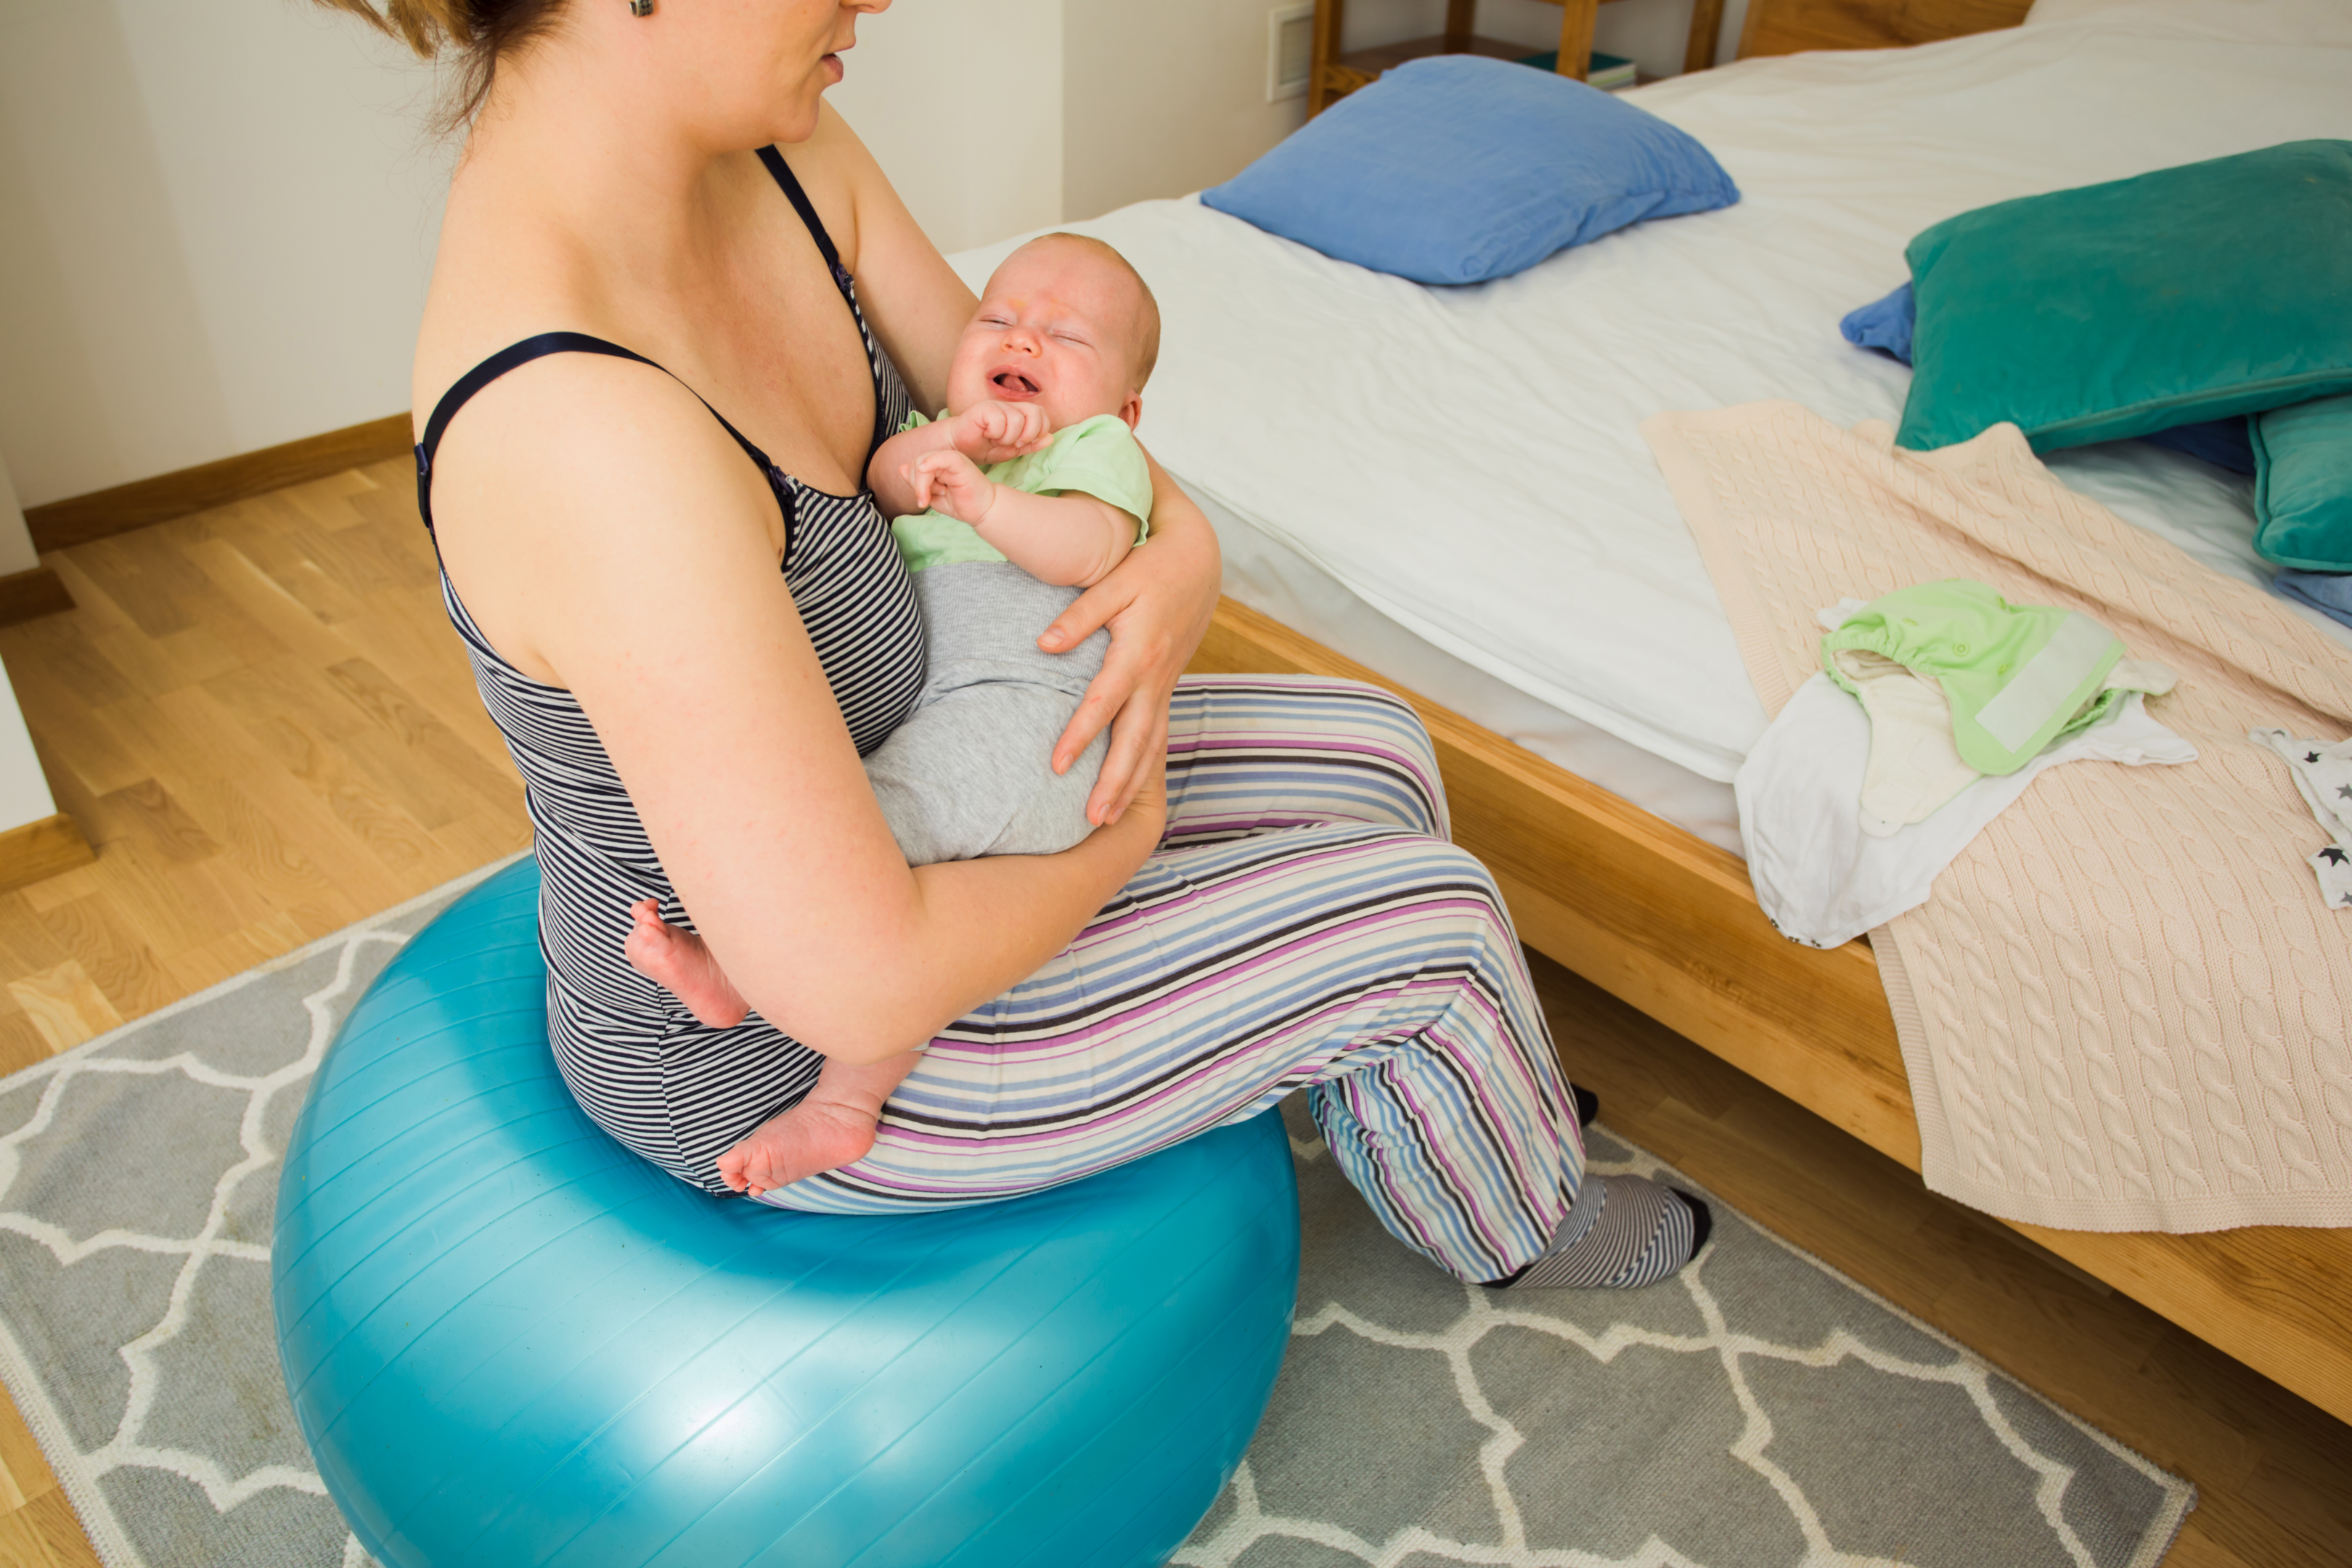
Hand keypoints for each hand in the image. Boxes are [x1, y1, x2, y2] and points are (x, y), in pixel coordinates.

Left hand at [907, 449, 996, 524]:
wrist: (982, 511)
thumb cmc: (960, 503)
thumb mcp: (932, 495)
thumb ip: (917, 483)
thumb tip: (901, 467)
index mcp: (936, 465)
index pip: (914, 466)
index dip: (912, 483)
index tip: (923, 501)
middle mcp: (943, 459)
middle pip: (916, 462)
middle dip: (915, 483)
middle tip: (924, 501)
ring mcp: (952, 459)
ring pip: (924, 461)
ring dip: (922, 483)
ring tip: (932, 497)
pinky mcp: (960, 462)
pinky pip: (941, 457)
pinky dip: (930, 462)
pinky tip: (924, 470)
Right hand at [947, 399, 1051, 464]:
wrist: (961, 448)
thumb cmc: (986, 447)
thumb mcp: (1013, 450)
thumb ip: (1032, 444)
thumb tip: (1051, 438)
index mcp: (1020, 414)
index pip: (1043, 415)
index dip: (1039, 431)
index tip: (1025, 443)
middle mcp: (1011, 406)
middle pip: (1035, 412)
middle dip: (1028, 434)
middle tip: (1013, 443)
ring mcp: (998, 405)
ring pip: (1017, 420)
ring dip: (1008, 437)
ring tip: (996, 440)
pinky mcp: (984, 408)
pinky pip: (1000, 420)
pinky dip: (996, 433)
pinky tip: (986, 434)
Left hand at [1039, 457, 1220, 823]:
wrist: (1199, 561)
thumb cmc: (1151, 566)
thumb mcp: (1116, 581)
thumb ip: (1080, 614)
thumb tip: (1042, 645)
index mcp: (1139, 652)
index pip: (1104, 703)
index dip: (1081, 735)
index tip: (1057, 765)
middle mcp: (1155, 677)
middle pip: (1135, 741)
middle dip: (1115, 783)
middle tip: (1093, 821)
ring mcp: (1164, 686)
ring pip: (1150, 746)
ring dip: (1131, 785)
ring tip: (1107, 821)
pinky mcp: (1165, 687)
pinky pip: (1157, 735)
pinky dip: (1145, 766)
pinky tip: (1130, 790)